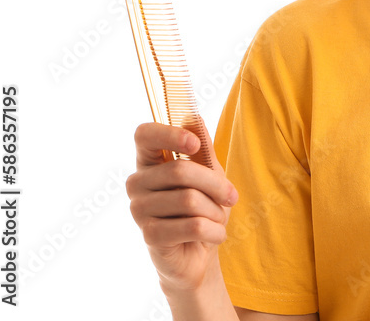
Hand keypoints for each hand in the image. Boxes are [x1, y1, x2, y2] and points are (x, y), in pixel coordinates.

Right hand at [126, 117, 237, 293]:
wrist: (198, 251)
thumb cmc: (202, 207)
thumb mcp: (208, 173)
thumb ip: (202, 147)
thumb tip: (194, 117)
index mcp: (149, 162)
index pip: (144, 135)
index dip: (169, 134)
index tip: (194, 143)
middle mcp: (137, 184)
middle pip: (180, 170)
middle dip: (216, 184)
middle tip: (232, 196)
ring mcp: (139, 210)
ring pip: (189, 199)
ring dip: (216, 211)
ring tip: (218, 219)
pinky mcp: (150, 236)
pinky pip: (193, 226)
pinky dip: (214, 231)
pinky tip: (215, 235)